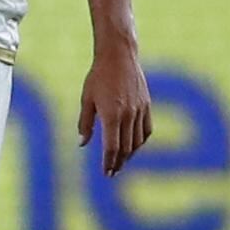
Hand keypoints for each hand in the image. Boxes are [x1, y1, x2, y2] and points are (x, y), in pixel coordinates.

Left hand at [75, 40, 152, 176]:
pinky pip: (147, 130)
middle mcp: (128, 115)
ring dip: (130, 154)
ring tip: (121, 161)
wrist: (119, 56)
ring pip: (138, 141)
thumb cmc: (98, 76)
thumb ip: (85, 123)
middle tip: (112, 172)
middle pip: (125, 148)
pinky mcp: (147, 105)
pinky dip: (141, 141)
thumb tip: (82, 143)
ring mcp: (140, 110)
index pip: (112, 148)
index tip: (106, 173)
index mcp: (111, 116)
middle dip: (118, 163)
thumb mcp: (86, 99)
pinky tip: (134, 145)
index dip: (109, 163)